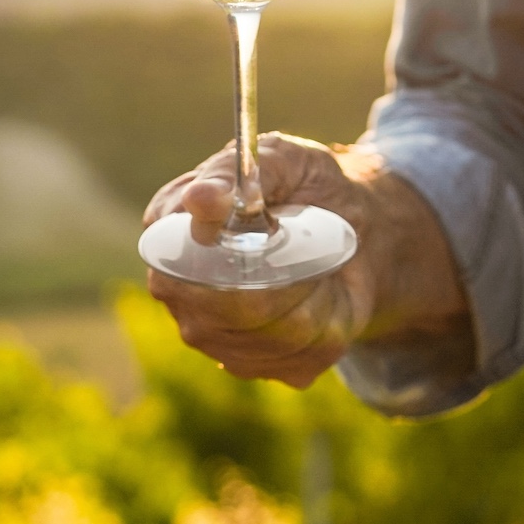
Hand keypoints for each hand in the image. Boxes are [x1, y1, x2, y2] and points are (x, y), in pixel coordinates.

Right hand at [143, 133, 470, 390]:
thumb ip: (241, 174)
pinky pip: (296, 355)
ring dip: (310, 294)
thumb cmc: (307, 185)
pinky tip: (326, 296)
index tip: (267, 227)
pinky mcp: (251, 363)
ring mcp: (208, 333)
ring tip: (319, 262)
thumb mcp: (285, 160)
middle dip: (281, 275)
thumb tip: (201, 198)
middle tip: (312, 241)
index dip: (219, 247)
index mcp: (170, 224)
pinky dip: (327, 324)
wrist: (353, 230)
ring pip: (269, 332)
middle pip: (222, 304)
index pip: (175, 249)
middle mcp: (176, 285)